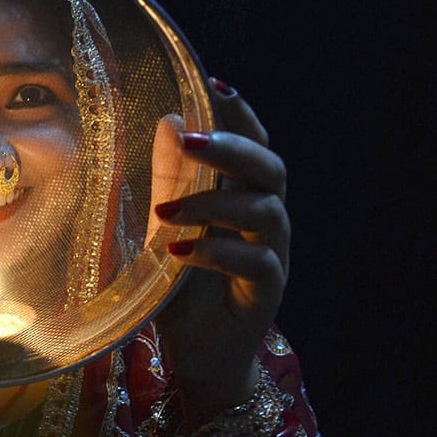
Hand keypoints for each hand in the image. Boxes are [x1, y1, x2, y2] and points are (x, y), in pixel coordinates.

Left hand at [147, 77, 288, 419]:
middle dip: (232, 147)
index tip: (214, 83)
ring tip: (165, 212)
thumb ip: (172, 177)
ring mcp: (271, 253)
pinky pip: (254, 260)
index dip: (240, 112)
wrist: (198, 353)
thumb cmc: (184, 286)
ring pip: (265, 211)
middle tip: (191, 140)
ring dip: (212, 204)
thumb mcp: (169, 223)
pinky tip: (178, 251)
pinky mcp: (267, 289)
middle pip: (269, 168)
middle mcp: (265, 218)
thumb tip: (168, 120)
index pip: (252, 143)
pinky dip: (214, 250)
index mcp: (242, 196)